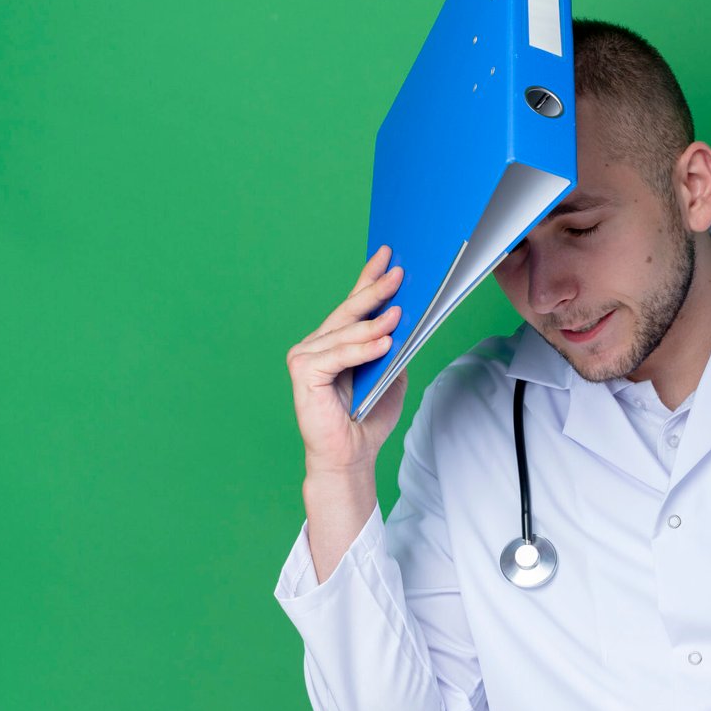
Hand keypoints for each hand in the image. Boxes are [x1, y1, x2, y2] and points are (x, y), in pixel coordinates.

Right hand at [285, 244, 408, 475]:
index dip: (369, 279)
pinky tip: (383, 344)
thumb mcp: (392, 373)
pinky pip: (337, 356)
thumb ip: (394, 346)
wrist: (352, 455)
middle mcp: (316, 343)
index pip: (353, 304)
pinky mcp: (303, 374)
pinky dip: (361, 350)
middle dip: (375, 291)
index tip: (387, 255)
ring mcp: (306, 357)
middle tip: (399, 273)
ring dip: (374, 324)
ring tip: (399, 315)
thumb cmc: (368, 417)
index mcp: (336, 341)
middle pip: (348, 311)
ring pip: (344, 333)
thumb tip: (407, 315)